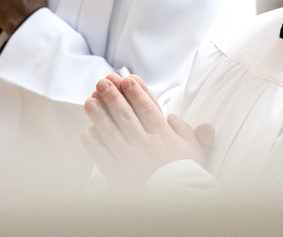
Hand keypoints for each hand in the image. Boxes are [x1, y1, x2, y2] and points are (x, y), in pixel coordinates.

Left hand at [82, 76, 214, 188]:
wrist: (175, 203)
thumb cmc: (186, 176)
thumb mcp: (195, 151)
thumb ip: (187, 131)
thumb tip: (174, 117)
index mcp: (163, 137)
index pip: (147, 109)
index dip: (136, 93)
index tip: (127, 79)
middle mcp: (144, 145)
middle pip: (125, 116)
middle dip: (113, 97)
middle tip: (102, 82)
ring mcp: (129, 159)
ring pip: (110, 132)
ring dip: (98, 115)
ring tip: (89, 101)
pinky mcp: (118, 175)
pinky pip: (102, 156)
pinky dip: (93, 144)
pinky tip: (87, 132)